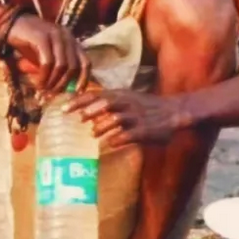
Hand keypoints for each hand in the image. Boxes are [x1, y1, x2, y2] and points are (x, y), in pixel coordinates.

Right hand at [6, 14, 88, 94]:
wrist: (12, 23)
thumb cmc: (30, 43)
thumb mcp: (47, 56)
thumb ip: (57, 68)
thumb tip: (63, 88)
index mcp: (72, 41)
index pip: (85, 62)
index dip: (84, 79)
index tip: (77, 92)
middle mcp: (67, 37)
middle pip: (73, 66)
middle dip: (63, 83)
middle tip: (52, 93)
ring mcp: (55, 35)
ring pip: (62, 65)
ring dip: (53, 81)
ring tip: (44, 89)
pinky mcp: (42, 37)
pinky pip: (48, 61)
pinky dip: (44, 75)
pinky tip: (38, 82)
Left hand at [64, 90, 191, 147]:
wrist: (175, 111)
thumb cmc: (147, 107)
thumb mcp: (128, 99)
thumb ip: (109, 104)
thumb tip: (84, 111)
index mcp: (122, 95)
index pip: (97, 95)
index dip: (79, 100)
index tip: (63, 108)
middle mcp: (128, 103)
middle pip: (106, 103)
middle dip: (90, 110)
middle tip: (77, 119)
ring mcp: (137, 116)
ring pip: (117, 118)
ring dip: (103, 125)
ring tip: (93, 134)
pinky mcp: (146, 129)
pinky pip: (130, 134)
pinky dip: (119, 138)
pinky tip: (110, 143)